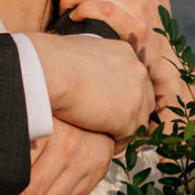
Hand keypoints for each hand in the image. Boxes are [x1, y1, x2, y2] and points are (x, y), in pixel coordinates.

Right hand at [25, 32, 148, 137]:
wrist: (50, 72)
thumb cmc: (53, 61)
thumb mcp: (82, 51)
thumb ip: (94, 65)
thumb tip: (86, 76)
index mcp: (125, 54)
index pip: (134, 80)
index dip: (124, 97)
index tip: (111, 106)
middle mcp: (138, 72)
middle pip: (144, 101)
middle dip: (129, 115)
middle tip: (111, 125)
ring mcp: (137, 96)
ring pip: (139, 122)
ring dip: (124, 131)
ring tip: (105, 136)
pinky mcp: (129, 118)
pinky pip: (128, 138)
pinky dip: (117, 143)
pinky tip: (102, 142)